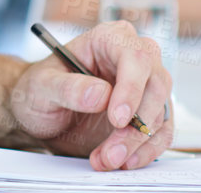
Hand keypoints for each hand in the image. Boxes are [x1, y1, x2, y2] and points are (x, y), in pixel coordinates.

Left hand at [11, 21, 172, 170]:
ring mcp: (144, 87)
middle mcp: (133, 59)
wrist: (40, 113)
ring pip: (160, 114)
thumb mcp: (42, 85)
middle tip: (111, 152)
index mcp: (109, 39)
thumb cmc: (39, 89)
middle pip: (155, 87)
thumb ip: (67, 87)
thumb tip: (100, 94)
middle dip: (136, 126)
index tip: (118, 119)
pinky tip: (123, 161)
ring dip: (138, 144)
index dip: (131, 88)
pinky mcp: (148, 114)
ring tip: (106, 160)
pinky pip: (161, 133)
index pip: (135, 57)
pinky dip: (145, 152)